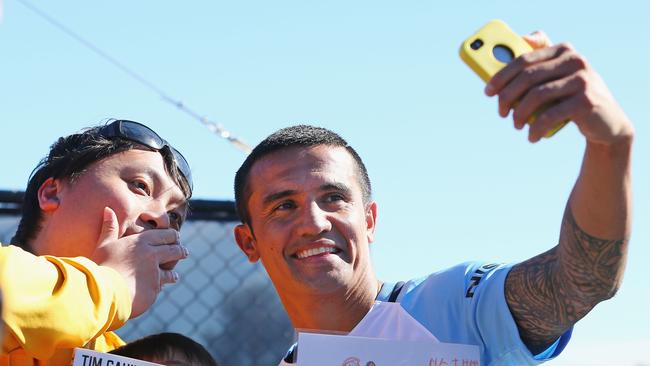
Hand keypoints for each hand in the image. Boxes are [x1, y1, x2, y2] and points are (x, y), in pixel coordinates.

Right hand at [91, 207, 188, 317]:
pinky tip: (161, 288)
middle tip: (184, 252)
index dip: (173, 236)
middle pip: (174, 250)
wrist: (104, 290)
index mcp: (141, 241)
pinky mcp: (155, 287)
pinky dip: (161, 286)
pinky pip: (162, 285)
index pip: (166, 235)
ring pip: (171, 270)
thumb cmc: (101, 266)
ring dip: (173, 272)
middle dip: (180, 250)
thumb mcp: (104, 244)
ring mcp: (155, 272)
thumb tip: (108, 209)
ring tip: (174, 276)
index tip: (176, 237)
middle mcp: (152, 254)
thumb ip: (109, 228)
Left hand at [485, 31, 633, 144]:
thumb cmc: (571, 97)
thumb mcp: (557, 78)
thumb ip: (538, 61)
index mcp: (563, 50)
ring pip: (536, 96)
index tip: (488, 92)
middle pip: (527, 78)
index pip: (524, 59)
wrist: (607, 122)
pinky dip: (536, 128)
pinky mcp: (586, 102)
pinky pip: (549, 115)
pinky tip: (532, 136)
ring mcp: (582, 80)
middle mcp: (575, 61)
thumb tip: (512, 46)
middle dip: (507, 97)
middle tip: (501, 112)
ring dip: (519, 114)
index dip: (501, 76)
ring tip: (516, 125)